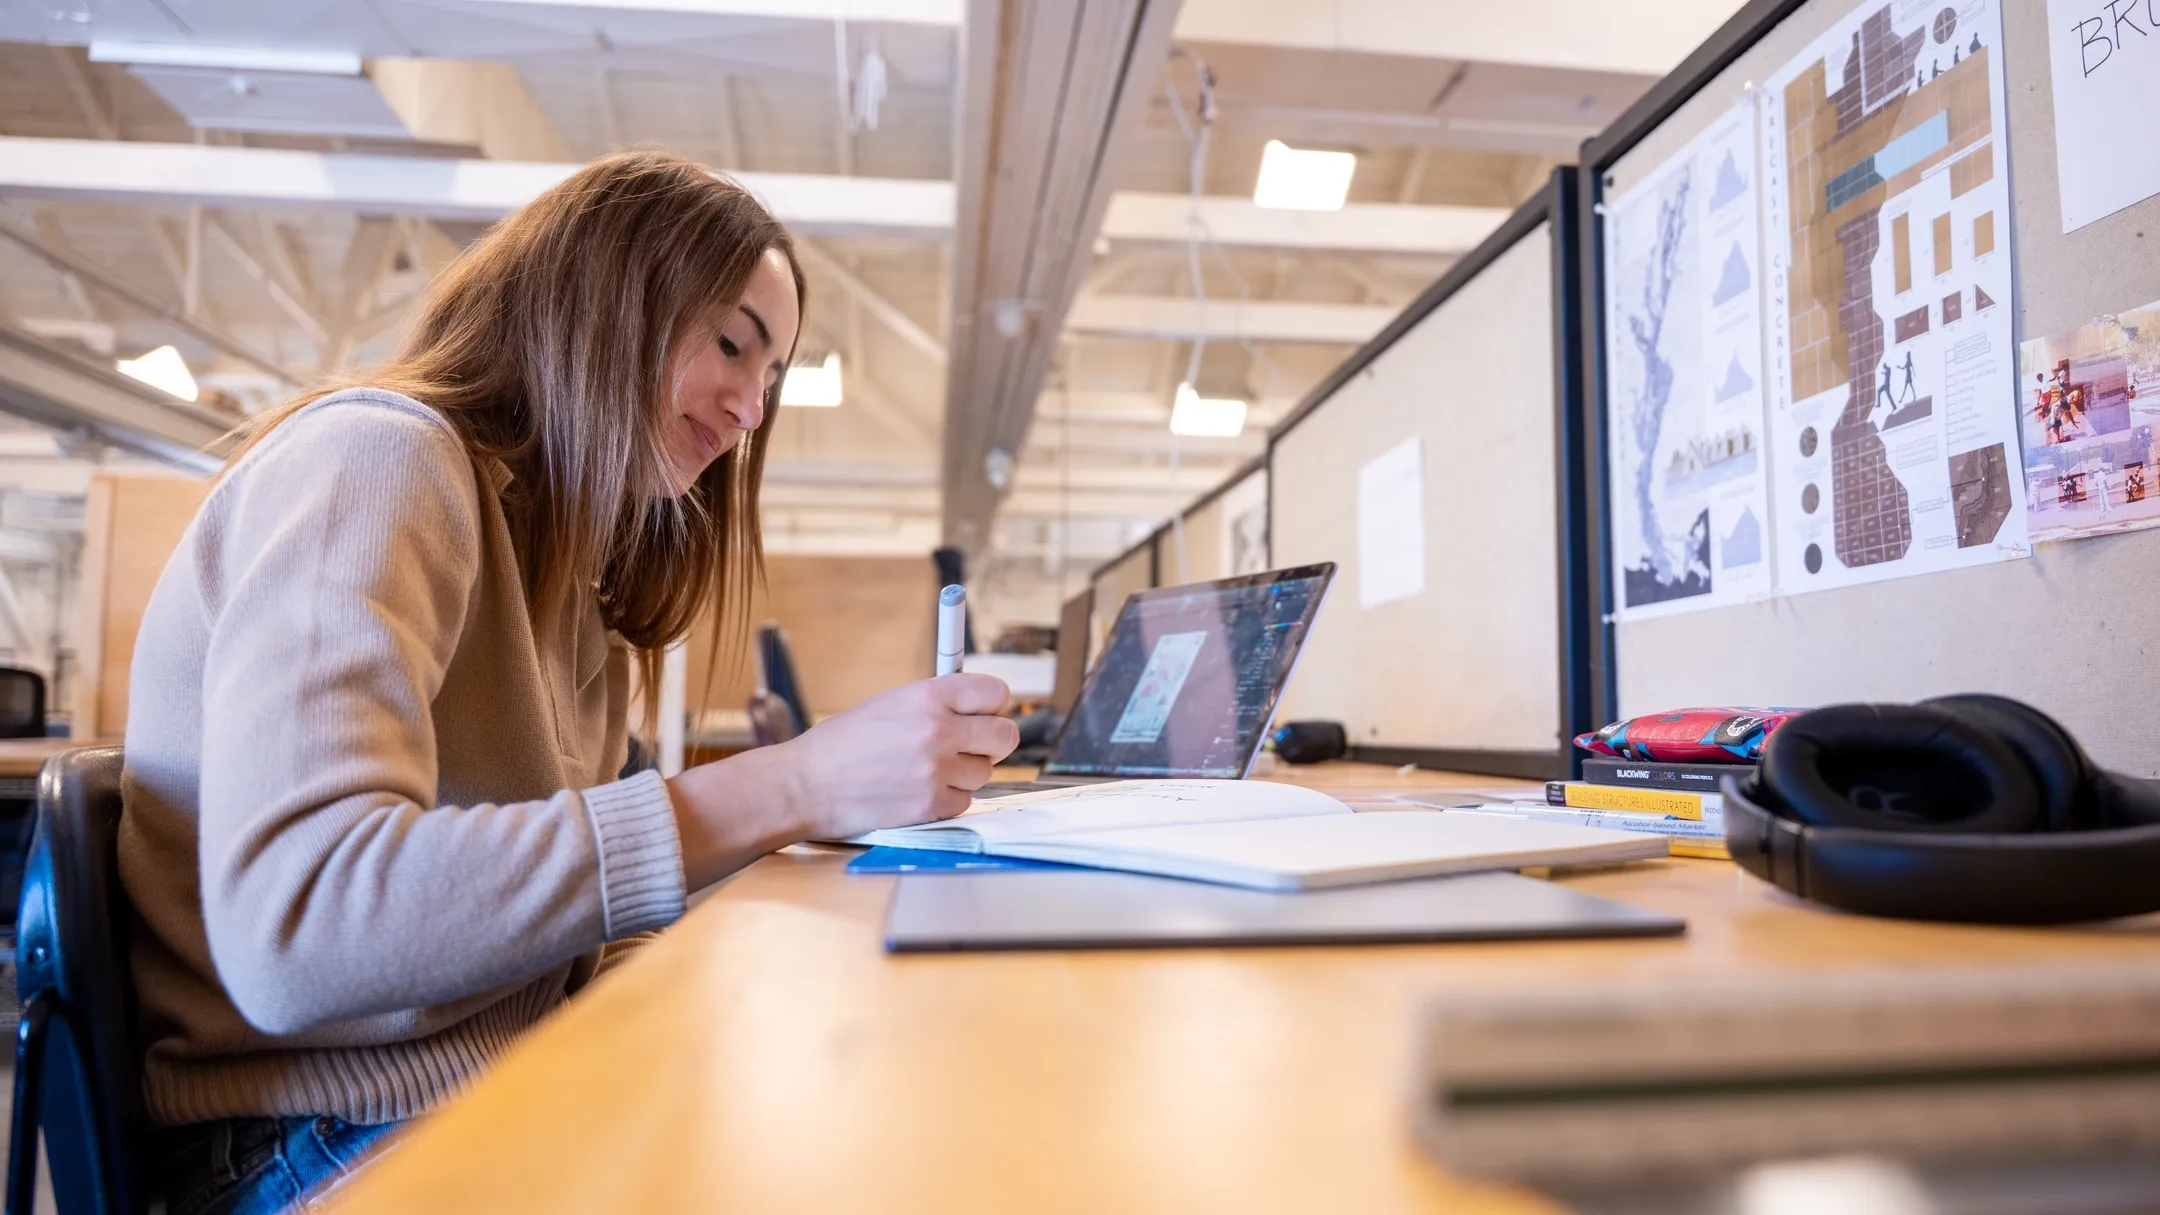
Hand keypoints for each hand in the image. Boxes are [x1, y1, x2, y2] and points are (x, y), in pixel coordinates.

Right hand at [771, 673, 1018, 837]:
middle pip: (1005, 735)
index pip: (996, 693)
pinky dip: (947, 799)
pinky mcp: (932, 804)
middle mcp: (939, 730)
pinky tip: (917, 791)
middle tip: (970, 746)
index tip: (984, 713)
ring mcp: (937, 770)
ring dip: (965, 773)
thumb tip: (978, 707)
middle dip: (991, 742)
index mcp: (929, 696)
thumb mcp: (890, 703)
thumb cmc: (842, 743)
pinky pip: (965, 801)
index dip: (993, 705)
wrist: (805, 783)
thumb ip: (937, 702)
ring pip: (985, 772)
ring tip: (927, 770)